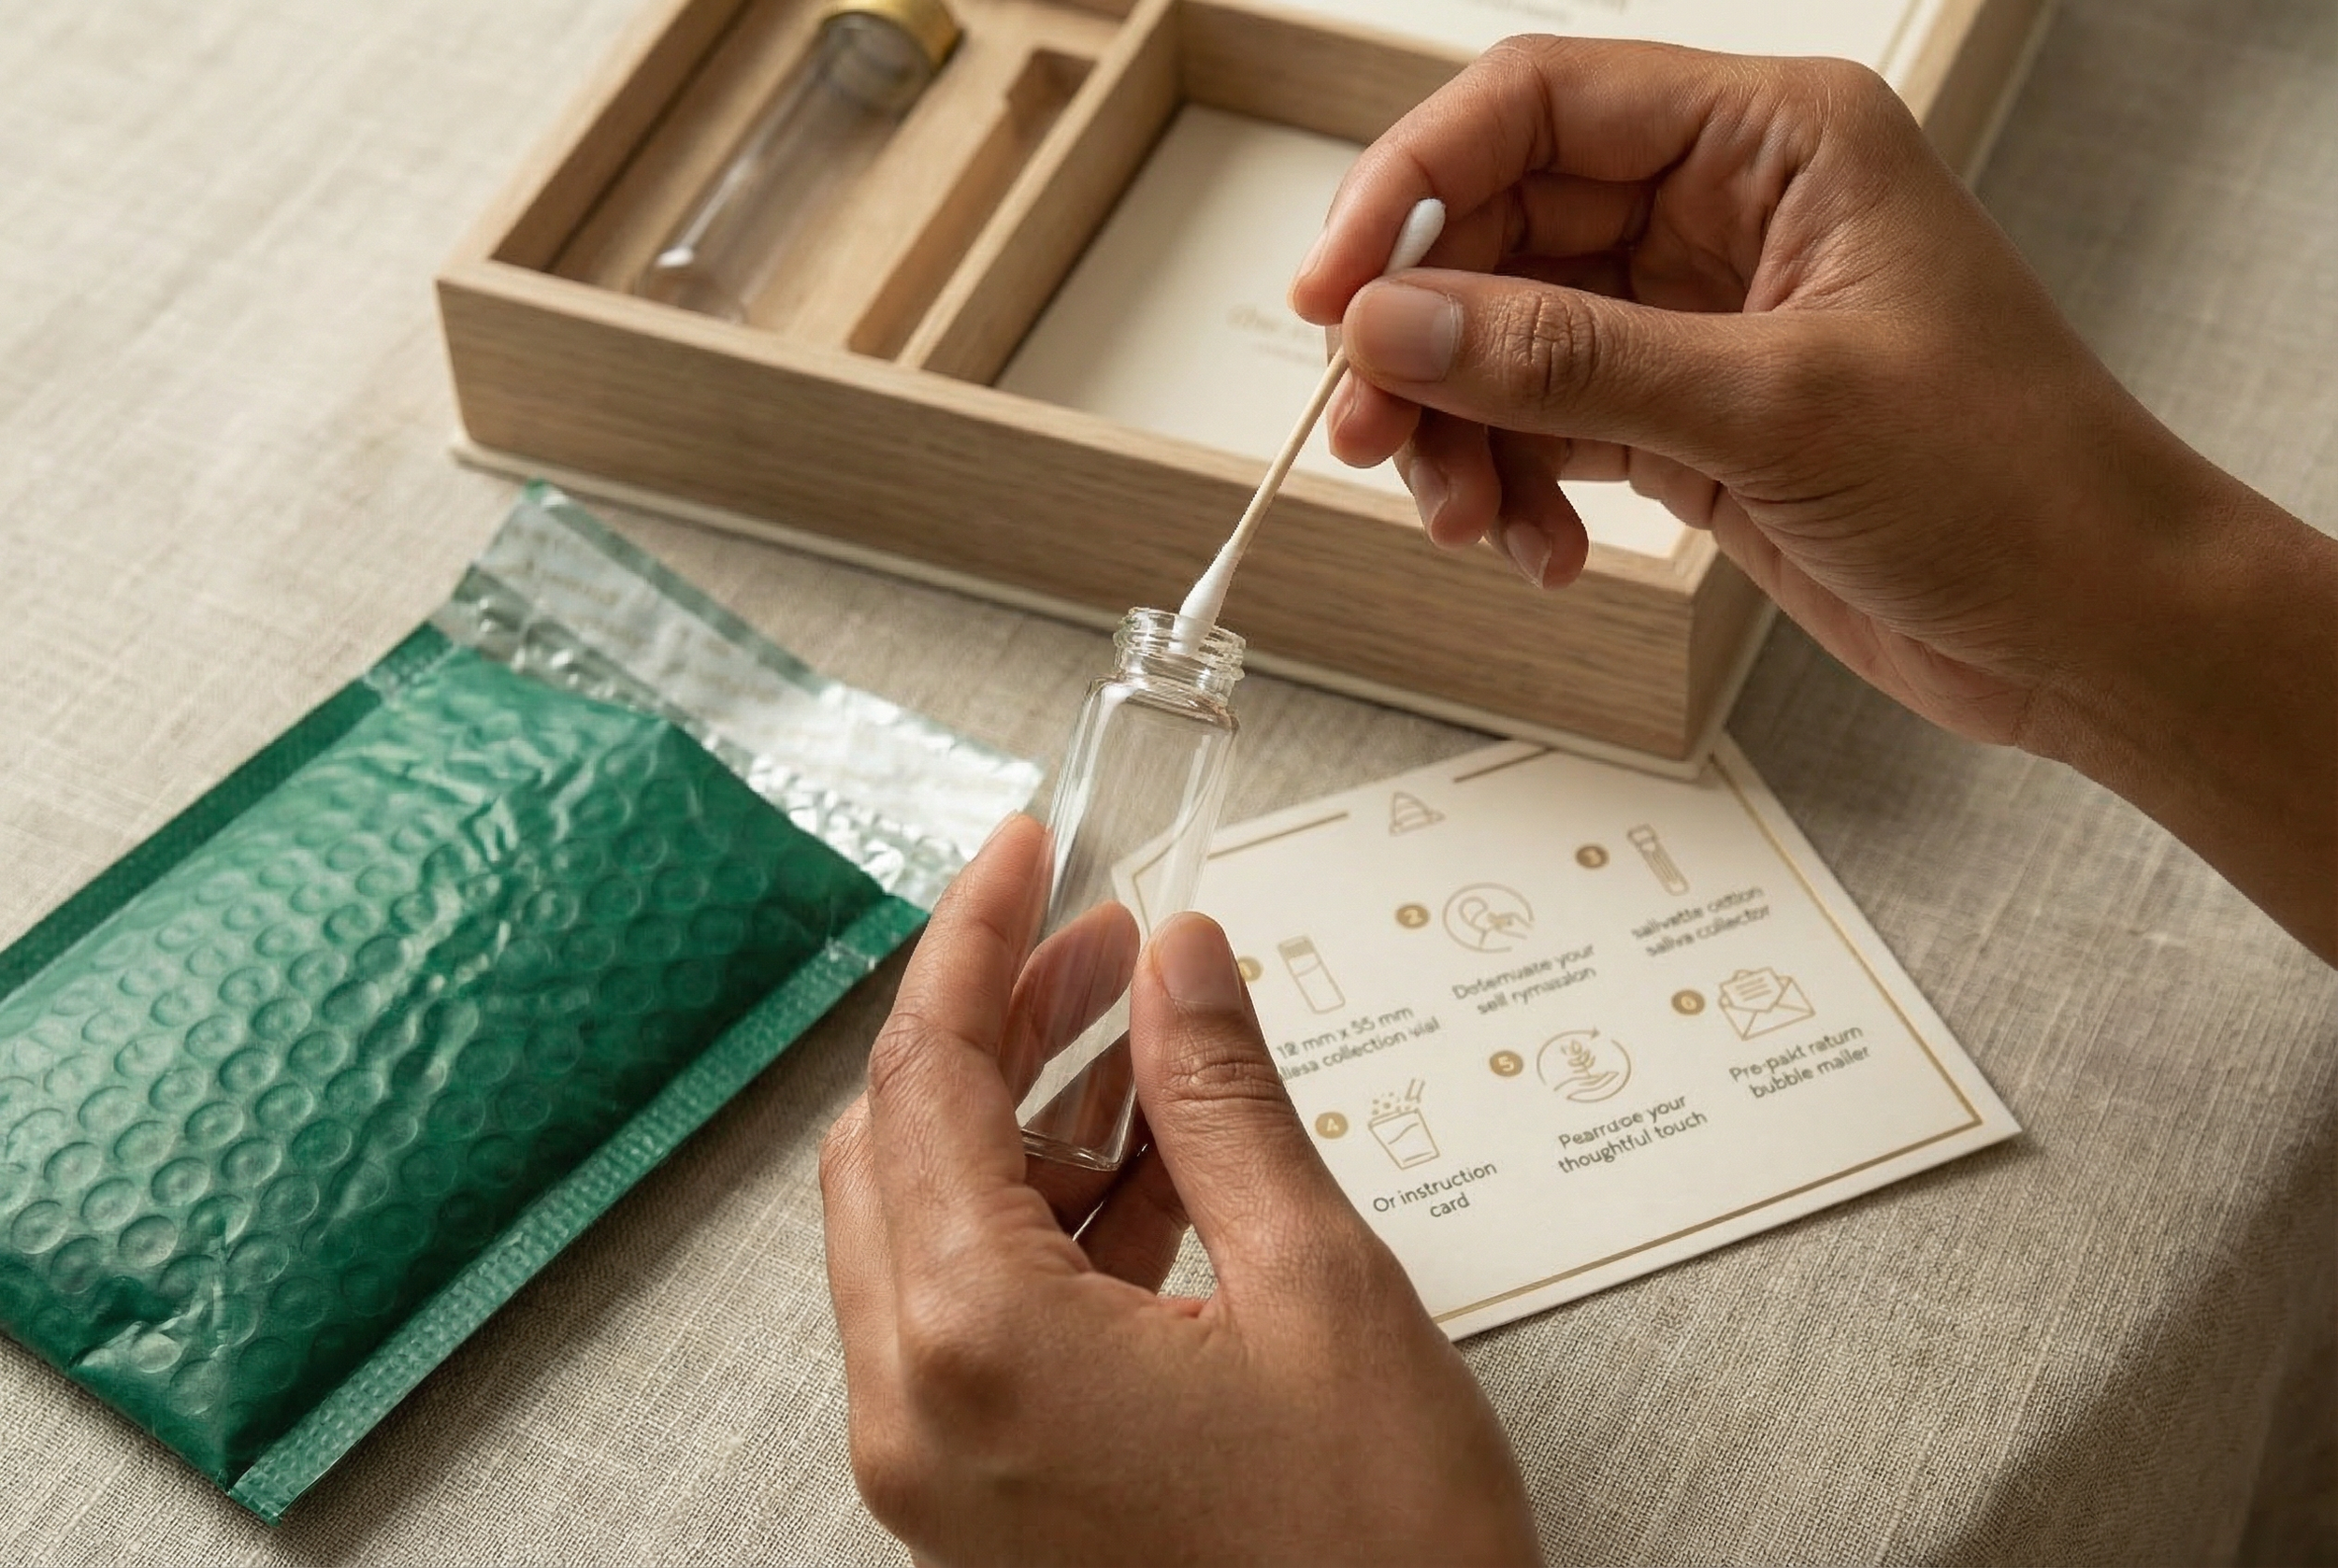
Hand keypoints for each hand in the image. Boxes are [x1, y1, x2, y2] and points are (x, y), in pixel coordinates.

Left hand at [820, 816, 1539, 1566]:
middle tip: (1102, 938)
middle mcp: (919, 1411)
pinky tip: (1148, 1161)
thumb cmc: (1379, 1565)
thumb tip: (1182, 963)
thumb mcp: (1318, 1288)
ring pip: (928, 1221)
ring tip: (1140, 1032)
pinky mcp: (981, 1494)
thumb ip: (1224, 1099)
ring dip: (1022, 1112)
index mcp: (976, 1348)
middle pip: (901, 1139)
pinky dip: (1043, 1217)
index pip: (924, 1076)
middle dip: (997, 1017)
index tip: (1024, 852)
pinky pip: (970, 1309)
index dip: (974, 938)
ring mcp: (939, 1463)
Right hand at [1291, 39, 2337, 959]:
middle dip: (1424, 337)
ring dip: (1459, 430)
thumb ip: (1569, 361)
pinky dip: (1515, 486)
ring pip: (1504, 339)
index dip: (1412, 188)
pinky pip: (1544, 426)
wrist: (2092, 627)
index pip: (1537, 109)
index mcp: (1771, 143)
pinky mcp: (1684, 418)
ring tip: (1466, 517)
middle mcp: (1723, 213)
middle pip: (1499, 231)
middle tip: (1372, 434)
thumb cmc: (2014, 482)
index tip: (1335, 291)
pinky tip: (1540, 548)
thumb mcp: (1774, 410)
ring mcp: (1696, 319)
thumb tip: (1397, 322)